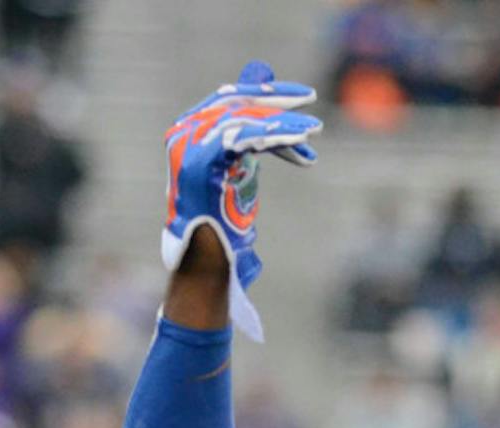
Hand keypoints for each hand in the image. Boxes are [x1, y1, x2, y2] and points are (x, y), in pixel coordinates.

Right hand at [162, 60, 321, 339]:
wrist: (206, 262)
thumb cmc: (225, 222)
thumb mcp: (244, 171)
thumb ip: (254, 140)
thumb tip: (276, 119)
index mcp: (190, 133)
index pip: (230, 98)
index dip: (266, 92)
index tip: (301, 97)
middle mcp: (184, 135)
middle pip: (238, 103)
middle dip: (278, 102)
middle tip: (313, 106)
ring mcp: (188, 148)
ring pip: (244, 120)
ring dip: (284, 125)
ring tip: (314, 130)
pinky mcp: (200, 164)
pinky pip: (243, 140)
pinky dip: (274, 139)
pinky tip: (300, 146)